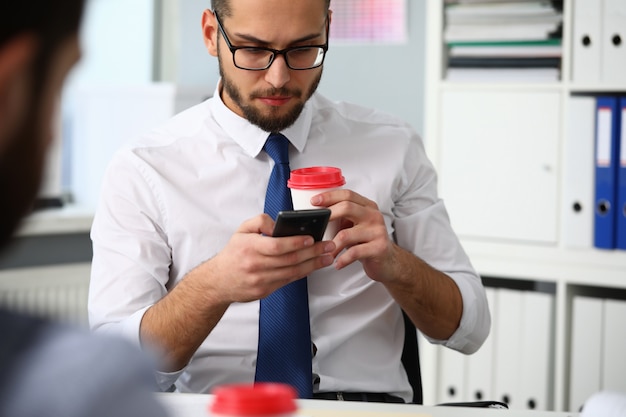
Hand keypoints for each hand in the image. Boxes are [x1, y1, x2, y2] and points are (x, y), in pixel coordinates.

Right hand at [201, 214, 334, 303]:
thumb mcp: (241, 230)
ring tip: (327, 257)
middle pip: (290, 259)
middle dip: (313, 252)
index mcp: (249, 247)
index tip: (311, 238)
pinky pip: (288, 280)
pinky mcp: (265, 291)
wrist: (219, 281)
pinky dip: (303, 273)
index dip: (296, 242)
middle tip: (329, 246)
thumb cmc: (234, 253)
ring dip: (313, 265)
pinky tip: (313, 266)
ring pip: (292, 272)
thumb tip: (279, 225)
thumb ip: (261, 221)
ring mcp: (260, 280)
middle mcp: (255, 265)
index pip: (277, 246)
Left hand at [311, 189, 396, 281]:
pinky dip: (342, 259)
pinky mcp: (379, 248)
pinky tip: (338, 263)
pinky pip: (354, 252)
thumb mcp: (355, 226)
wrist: (388, 261)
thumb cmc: (367, 243)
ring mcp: (377, 231)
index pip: (347, 195)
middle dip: (328, 215)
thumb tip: (317, 216)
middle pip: (347, 207)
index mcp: (368, 207)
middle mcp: (373, 216)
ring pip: (346, 234)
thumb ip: (342, 218)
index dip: (329, 196)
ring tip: (325, 253)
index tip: (314, 202)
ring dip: (331, 246)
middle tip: (316, 225)